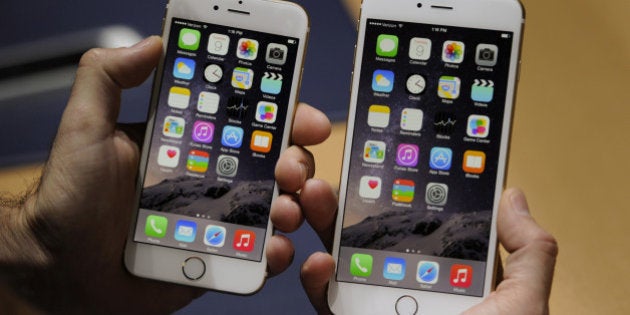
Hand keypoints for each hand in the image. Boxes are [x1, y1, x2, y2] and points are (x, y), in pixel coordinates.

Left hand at [0, 36, 333, 313]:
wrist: (61, 271)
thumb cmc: (69, 200)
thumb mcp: (85, 128)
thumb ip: (108, 78)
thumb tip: (153, 42)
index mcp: (190, 144)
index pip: (247, 122)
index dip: (283, 115)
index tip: (304, 117)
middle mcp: (211, 178)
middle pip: (273, 162)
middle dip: (296, 160)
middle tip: (290, 167)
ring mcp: (218, 218)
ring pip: (276, 205)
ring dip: (295, 203)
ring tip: (286, 208)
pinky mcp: (218, 255)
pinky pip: (259, 253)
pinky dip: (277, 251)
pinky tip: (274, 247)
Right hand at [299, 188, 557, 314]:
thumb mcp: (524, 303)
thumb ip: (528, 251)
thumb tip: (513, 195)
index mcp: (450, 272)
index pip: (423, 220)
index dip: (401, 189)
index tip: (384, 160)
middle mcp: (411, 285)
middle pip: (375, 232)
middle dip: (352, 199)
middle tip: (339, 172)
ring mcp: (379, 307)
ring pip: (344, 258)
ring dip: (325, 225)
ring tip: (317, 196)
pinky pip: (329, 300)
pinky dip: (318, 280)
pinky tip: (320, 261)